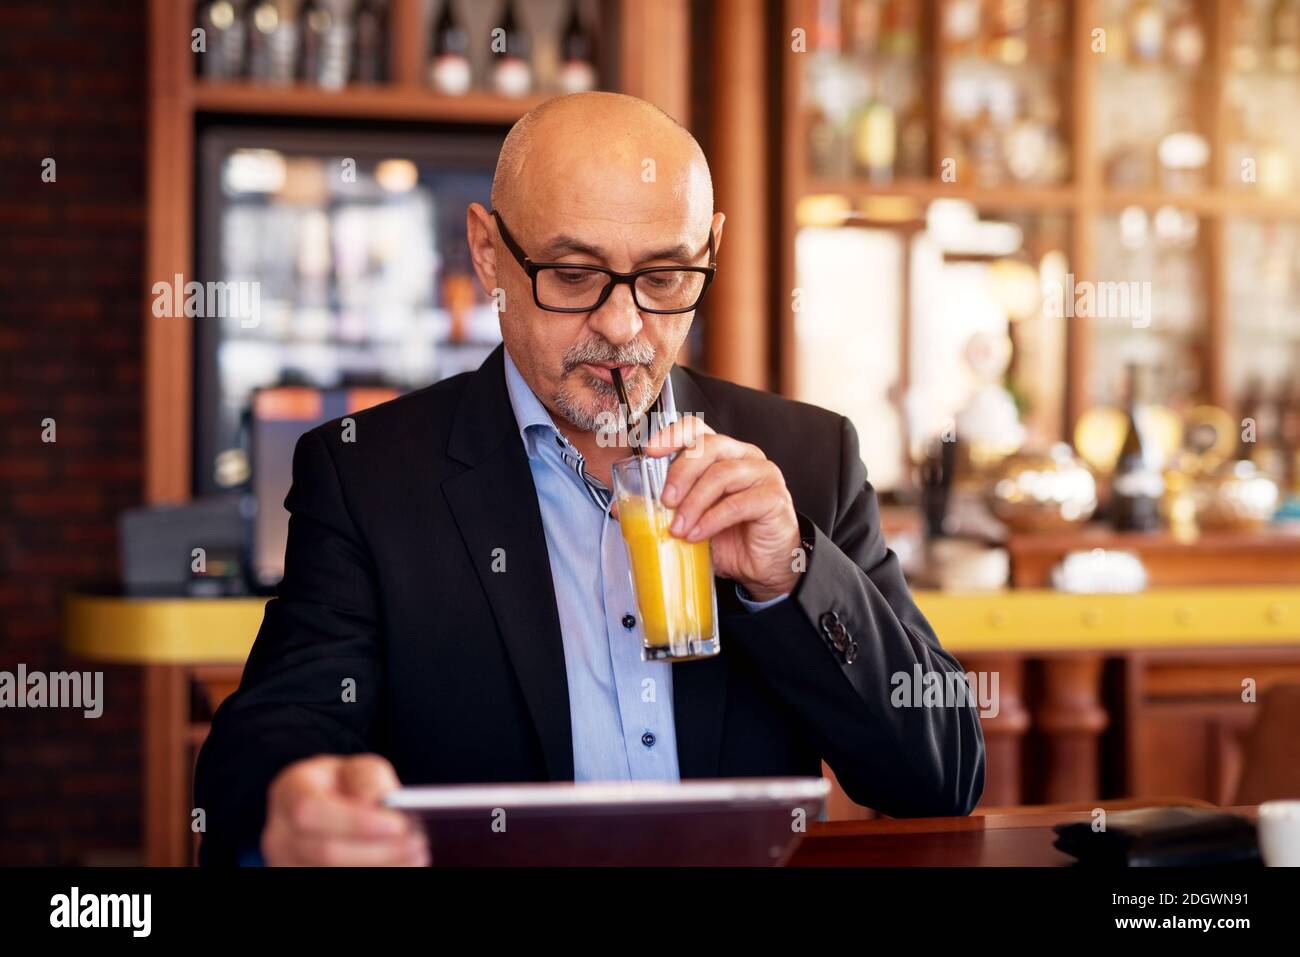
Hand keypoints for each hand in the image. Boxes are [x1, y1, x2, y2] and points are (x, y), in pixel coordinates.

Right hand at [261, 754, 428, 865]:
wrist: (327, 803)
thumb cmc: (344, 784)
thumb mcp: (357, 768)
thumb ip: (369, 780)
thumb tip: (381, 804)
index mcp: (289, 792)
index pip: (310, 811)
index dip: (354, 821)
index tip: (398, 824)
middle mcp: (279, 834)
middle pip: (323, 852)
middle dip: (377, 851)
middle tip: (418, 845)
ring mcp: (285, 864)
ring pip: (331, 875)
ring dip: (382, 868)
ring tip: (417, 858)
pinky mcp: (302, 879)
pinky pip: (337, 882)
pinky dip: (374, 875)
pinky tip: (400, 867)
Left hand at [641, 415, 801, 601]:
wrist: (764, 568)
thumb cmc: (730, 539)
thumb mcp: (690, 522)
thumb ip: (662, 510)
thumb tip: (620, 508)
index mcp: (722, 454)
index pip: (697, 429)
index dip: (672, 435)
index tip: (650, 452)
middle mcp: (744, 456)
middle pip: (708, 447)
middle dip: (680, 473)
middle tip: (665, 501)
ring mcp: (763, 474)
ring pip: (722, 475)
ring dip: (694, 503)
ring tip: (678, 529)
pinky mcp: (774, 498)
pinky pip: (738, 503)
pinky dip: (712, 520)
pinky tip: (698, 535)